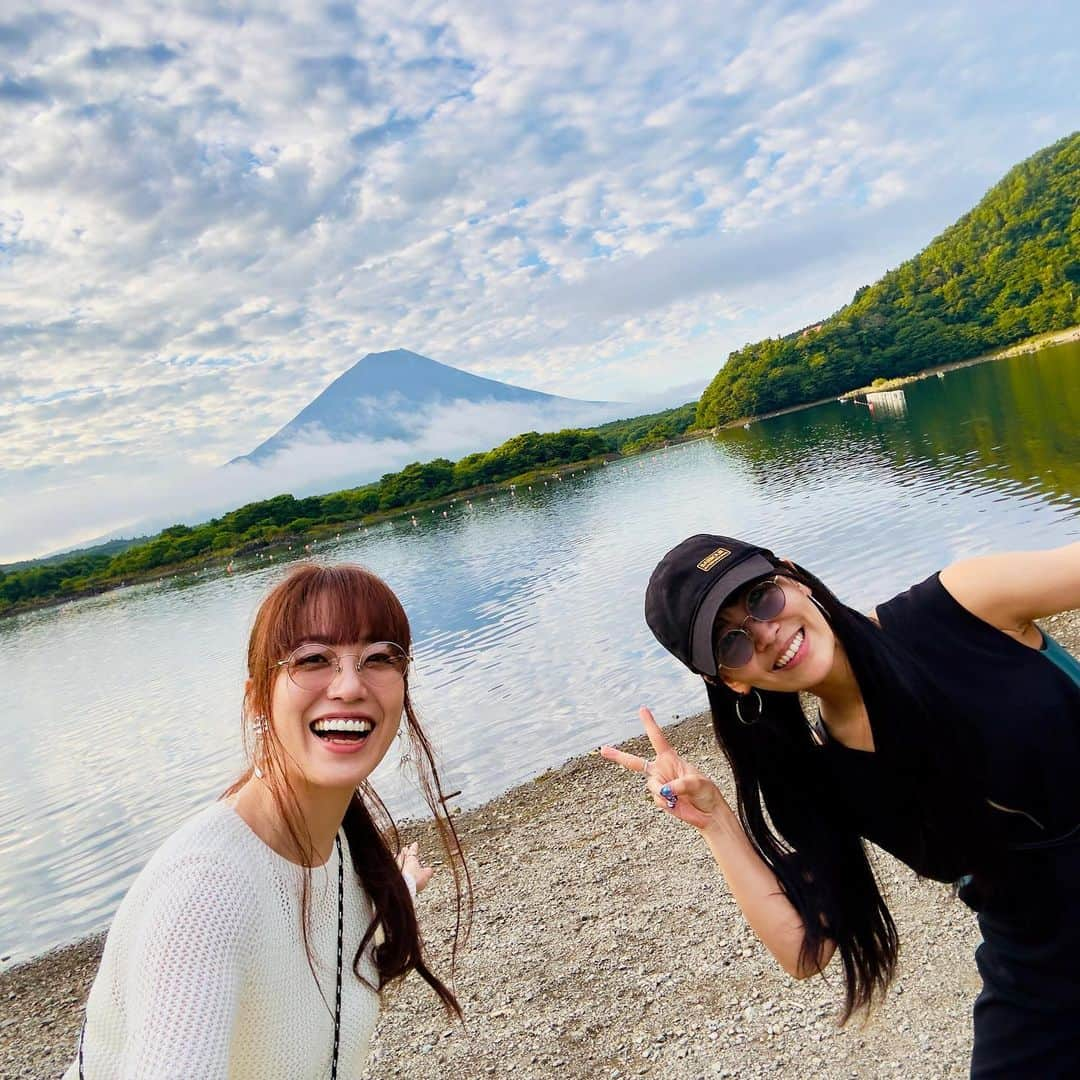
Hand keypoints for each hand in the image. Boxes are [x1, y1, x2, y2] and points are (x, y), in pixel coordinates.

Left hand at [396, 841, 433, 892]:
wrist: (403, 887)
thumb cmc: (413, 880)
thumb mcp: (425, 875)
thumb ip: (428, 872)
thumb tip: (430, 870)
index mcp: (411, 859)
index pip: (413, 851)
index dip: (414, 847)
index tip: (415, 844)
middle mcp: (401, 861)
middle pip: (403, 854)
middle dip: (404, 851)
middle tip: (405, 848)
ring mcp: (394, 867)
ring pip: (396, 859)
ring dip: (397, 858)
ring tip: (396, 855)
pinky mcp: (390, 874)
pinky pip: (391, 867)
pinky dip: (393, 866)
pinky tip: (392, 868)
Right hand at [600, 706, 731, 830]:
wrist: (708, 813)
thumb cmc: (706, 792)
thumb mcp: (697, 783)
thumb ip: (679, 784)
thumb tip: (663, 791)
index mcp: (670, 758)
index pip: (657, 739)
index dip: (650, 724)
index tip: (642, 709)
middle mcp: (661, 770)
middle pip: (634, 762)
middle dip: (618, 756)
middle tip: (602, 749)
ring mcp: (659, 785)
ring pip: (652, 786)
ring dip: (664, 792)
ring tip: (678, 797)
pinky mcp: (660, 800)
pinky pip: (657, 800)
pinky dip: (667, 803)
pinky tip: (677, 804)